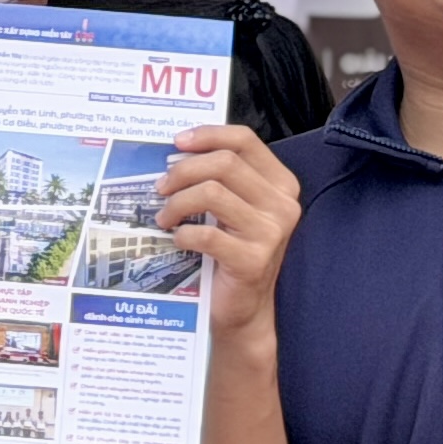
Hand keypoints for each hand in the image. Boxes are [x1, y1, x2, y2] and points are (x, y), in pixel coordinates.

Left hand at [155, 125, 301, 342]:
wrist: (243, 309)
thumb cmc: (232, 253)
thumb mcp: (233, 209)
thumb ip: (219, 179)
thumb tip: (177, 152)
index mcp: (280, 184)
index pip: (245, 141)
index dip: (208, 135)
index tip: (177, 142)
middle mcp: (282, 204)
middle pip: (224, 163)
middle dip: (183, 170)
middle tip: (160, 188)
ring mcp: (271, 233)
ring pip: (211, 193)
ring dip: (177, 203)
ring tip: (164, 217)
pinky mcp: (253, 261)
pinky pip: (206, 234)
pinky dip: (183, 234)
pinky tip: (178, 240)